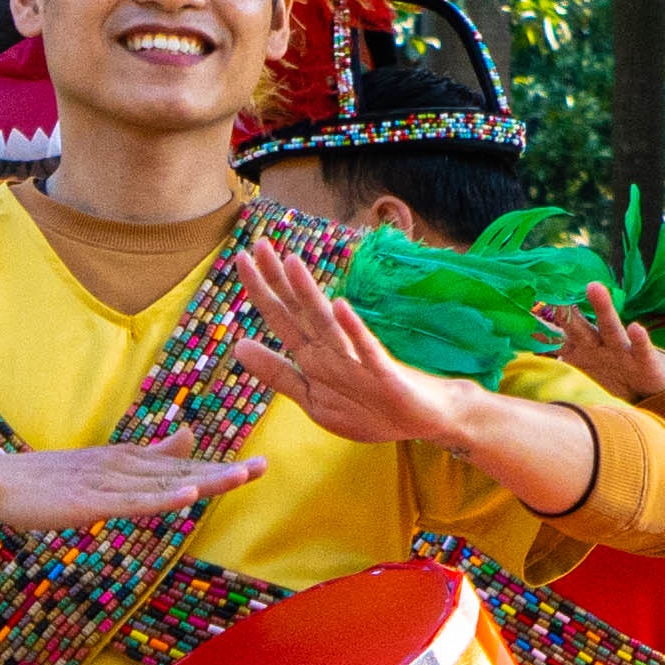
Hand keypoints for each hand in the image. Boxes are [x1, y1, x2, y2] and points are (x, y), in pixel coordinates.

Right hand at [0, 432, 254, 538]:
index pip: (181, 465)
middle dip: (223, 471)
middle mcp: (122, 466)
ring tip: (239, 478)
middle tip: (264, 469)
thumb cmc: (48, 479)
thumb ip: (149, 454)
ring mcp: (106, 483)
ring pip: (164, 483)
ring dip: (203, 480)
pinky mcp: (90, 501)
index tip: (258, 467)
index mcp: (127, 460)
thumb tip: (190, 436)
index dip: (219, 466)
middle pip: (181, 470)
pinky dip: (163, 497)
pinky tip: (188, 493)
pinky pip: (133, 501)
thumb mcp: (104, 465)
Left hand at [234, 231, 465, 446]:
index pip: (281, 317)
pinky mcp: (384, 373)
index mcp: (313, 356)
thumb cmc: (371, 407)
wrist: (427, 421)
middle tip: (259, 243)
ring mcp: (358, 359)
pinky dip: (354, 330)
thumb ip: (277, 374)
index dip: (261, 290)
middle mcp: (332, 351)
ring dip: (309, 294)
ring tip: (291, 262)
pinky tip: (341, 306)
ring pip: (327, 324)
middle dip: (277, 279)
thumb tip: (237, 346)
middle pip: (299, 312)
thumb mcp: (313, 398)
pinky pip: (366, 350)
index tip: (241, 258)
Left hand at [534, 287, 664, 434]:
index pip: (559, 326)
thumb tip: (525, 340)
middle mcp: (600, 342)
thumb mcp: (582, 360)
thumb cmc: (610, 368)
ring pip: (610, 328)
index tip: (522, 297)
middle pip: (579, 324)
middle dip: (564, 307)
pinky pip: (641, 350)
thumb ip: (558, 347)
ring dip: (602, 309)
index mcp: (583, 344)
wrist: (647, 390)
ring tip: (594, 287)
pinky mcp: (644, 361)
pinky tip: (636, 327)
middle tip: (548, 285)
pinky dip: (639, 340)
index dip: (542, 316)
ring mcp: (622, 349)